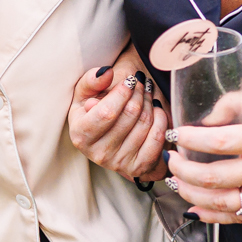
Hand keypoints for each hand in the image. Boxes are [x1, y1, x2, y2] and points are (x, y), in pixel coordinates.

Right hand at [69, 46, 168, 182]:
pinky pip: (157, 138)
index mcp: (80, 135)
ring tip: (148, 93)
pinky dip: (161, 119)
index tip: (130, 80)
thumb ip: (92, 80)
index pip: (107, 112)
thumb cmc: (94, 111)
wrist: (108, 137)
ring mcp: (119, 163)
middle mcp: (98, 153)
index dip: (122, 93)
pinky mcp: (139, 167)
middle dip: (139, 93)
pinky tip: (156, 109)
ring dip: (150, 102)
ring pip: (145, 123)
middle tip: (142, 83)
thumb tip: (107, 73)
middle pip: (130, 115)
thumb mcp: (85, 94)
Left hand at [167, 90, 241, 222]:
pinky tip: (196, 207)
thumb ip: (238, 102)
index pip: (220, 141)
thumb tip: (206, 117)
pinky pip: (240, 218)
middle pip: (215, 176)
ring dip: (192, 194)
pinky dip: (213, 216)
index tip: (177, 135)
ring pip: (223, 202)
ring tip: (177, 182)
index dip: (192, 139)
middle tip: (170, 161)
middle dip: (183, 170)